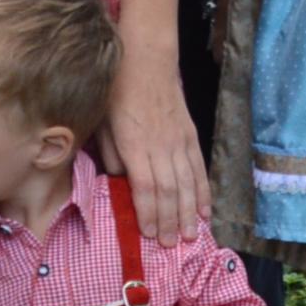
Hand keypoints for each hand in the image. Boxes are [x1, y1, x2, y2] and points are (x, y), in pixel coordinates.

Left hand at [103, 65, 207, 243]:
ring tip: (189, 235)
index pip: (146, 188)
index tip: (148, 235)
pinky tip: (204, 209)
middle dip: (170, 221)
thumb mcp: (102, 123)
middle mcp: (162, 146)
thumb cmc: (117, 91)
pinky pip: (199, 168)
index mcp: (136, 145)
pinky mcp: (190, 135)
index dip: (149, 214)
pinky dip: (203, 190)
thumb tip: (118, 182)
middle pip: (170, 191)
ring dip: (189, 212)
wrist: (146, 59)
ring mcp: (180, 141)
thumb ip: (110, 156)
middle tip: (170, 246)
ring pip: (188, 183)